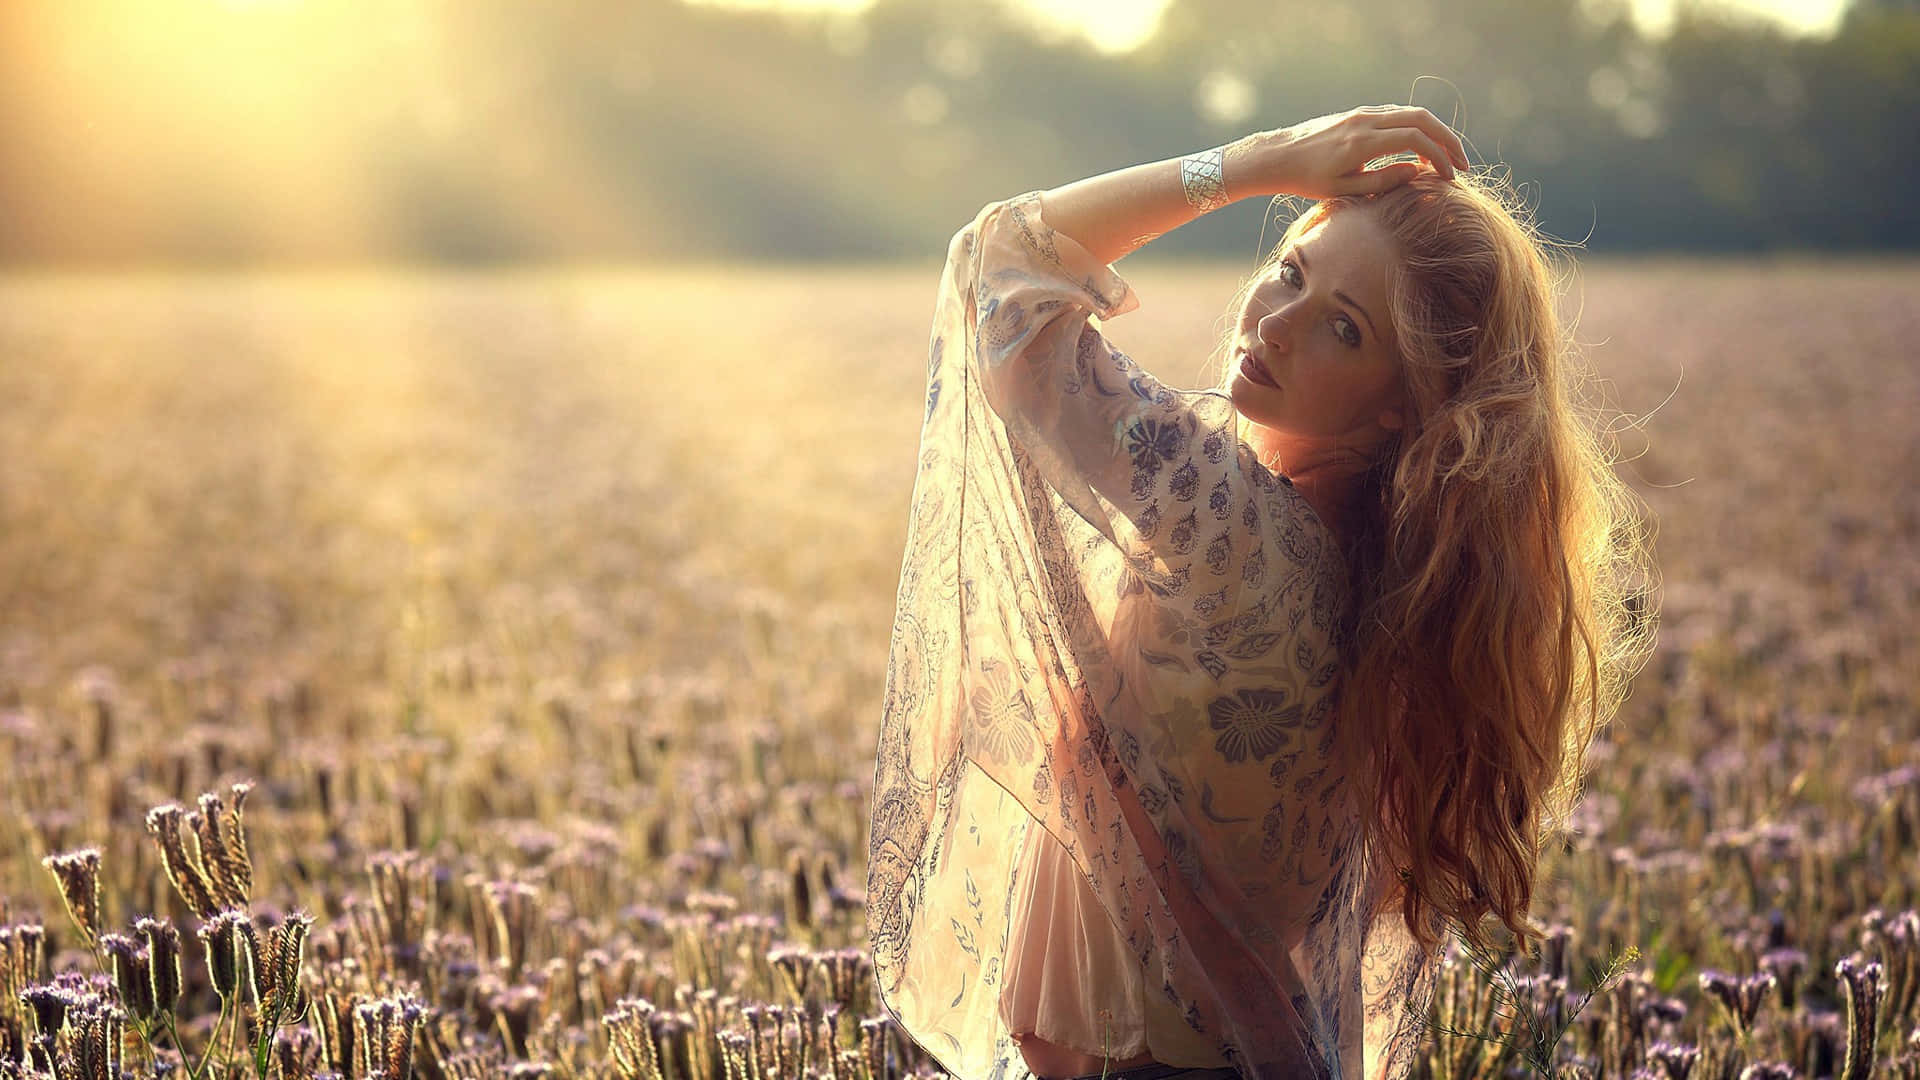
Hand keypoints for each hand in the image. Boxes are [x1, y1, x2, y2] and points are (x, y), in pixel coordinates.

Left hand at [1223, 105, 1469, 199]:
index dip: (1439, 157)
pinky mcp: (1359, 114)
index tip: (1450, 179)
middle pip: (1422, 119)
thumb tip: (1417, 172)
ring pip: (1412, 113)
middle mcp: (1366, 121)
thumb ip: (1382, 181)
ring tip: (1448, 159)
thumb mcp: (1344, 190)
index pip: (1415, 140)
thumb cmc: (1307, 180)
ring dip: (1435, 133)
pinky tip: (1423, 150)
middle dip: (1448, 140)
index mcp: (1363, 142)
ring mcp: (1363, 114)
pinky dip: (1418, 128)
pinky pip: (1398, 115)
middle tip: (1464, 165)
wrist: (1278, 156)